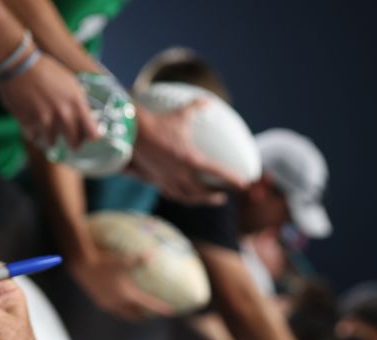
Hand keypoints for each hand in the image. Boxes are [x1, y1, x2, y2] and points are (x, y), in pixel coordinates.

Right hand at [0, 54, 98, 149]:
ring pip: (51, 142)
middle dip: (73, 143)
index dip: (90, 137)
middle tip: (70, 142)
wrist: (18, 63)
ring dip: (50, 139)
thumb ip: (78, 101)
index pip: (92, 132)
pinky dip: (33, 133)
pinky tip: (33, 126)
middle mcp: (63, 112)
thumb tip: (86, 117)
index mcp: (76, 102)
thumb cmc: (45, 70)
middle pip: (74, 142)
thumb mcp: (70, 82)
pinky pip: (33, 136)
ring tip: (48, 134)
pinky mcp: (28, 121)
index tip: (88, 138)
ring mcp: (45, 118)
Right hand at [68, 249, 174, 320]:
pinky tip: (121, 305)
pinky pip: (114, 311)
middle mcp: (120, 303)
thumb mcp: (122, 260)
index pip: (149, 305)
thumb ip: (138, 260)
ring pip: (124, 315)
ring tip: (138, 312)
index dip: (161, 308)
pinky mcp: (100, 303)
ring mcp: (109, 304)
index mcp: (128, 295)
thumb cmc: (104, 262)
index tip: (172, 312)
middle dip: (145, 315)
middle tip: (152, 314)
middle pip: (137, 314)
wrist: (82, 266)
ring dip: (133, 314)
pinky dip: (121, 310)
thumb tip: (151, 254)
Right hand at [127, 101, 246, 205]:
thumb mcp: (180, 114)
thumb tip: (207, 101)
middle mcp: (181, 174)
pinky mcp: (157, 181)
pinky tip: (184, 195)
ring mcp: (168, 179)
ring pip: (187, 197)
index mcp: (191, 159)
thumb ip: (196, 108)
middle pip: (202, 193)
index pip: (217, 172)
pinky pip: (171, 193)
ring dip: (199, 200)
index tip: (244, 184)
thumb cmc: (158, 122)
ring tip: (206, 199)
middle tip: (223, 196)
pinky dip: (180, 196)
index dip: (232, 178)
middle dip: (214, 196)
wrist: (132, 132)